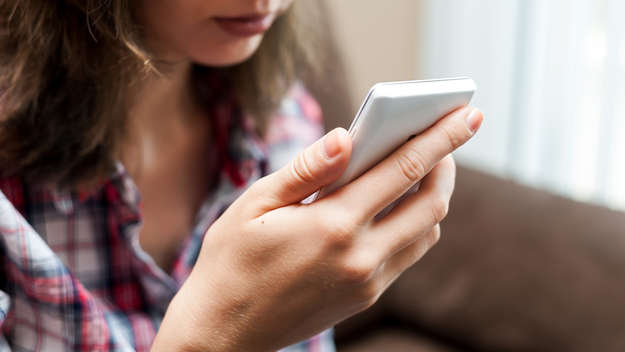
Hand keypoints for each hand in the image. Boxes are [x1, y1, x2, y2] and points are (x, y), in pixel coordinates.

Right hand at [152, 107, 482, 351]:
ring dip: (433, 197)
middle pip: (432, 204)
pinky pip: (407, 254)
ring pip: (427, 233)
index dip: (441, 139)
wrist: (225, 331)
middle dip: (447, 165)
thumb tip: (348, 135)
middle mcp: (361, 257)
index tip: (468, 114)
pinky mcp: (366, 297)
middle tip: (446, 139)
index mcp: (333, 225)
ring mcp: (368, 282)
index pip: (404, 171)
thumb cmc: (231, 261)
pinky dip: (414, 225)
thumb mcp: (255, 204)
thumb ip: (308, 168)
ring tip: (421, 169)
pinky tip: (395, 207)